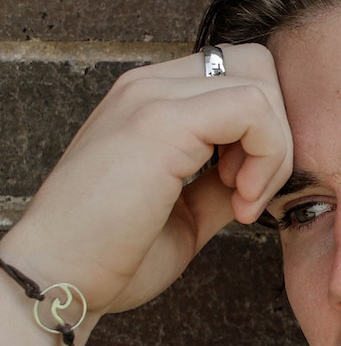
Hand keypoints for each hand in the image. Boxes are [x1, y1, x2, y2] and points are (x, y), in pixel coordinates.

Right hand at [0, 44, 291, 319]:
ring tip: (240, 201)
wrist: (59, 279)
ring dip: (273, 152)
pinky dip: (267, 158)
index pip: (238, 75)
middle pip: (257, 66)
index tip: (243, 190)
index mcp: (151, 101)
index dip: (263, 131)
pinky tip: (238, 201)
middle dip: (277, 130)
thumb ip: (224, 181)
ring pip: (261, 86)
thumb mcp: (188, 210)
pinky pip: (254, 110)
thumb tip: (264, 172)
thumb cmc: (114, 255)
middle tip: (249, 190)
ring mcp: (151, 96)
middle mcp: (148, 86)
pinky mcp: (161, 120)